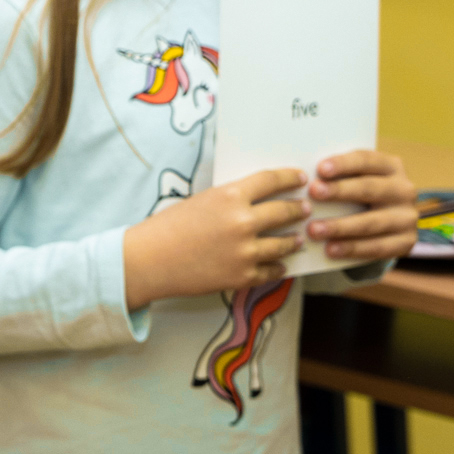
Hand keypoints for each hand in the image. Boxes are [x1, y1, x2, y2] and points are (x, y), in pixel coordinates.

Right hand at [122, 167, 309, 309]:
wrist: (149, 260)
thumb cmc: (169, 227)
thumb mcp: (201, 201)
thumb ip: (230, 200)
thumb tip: (257, 200)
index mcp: (230, 196)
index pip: (271, 180)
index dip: (290, 177)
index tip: (300, 178)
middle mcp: (243, 221)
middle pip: (285, 211)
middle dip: (297, 209)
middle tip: (304, 209)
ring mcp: (246, 251)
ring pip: (284, 244)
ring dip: (292, 240)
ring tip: (296, 239)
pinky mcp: (244, 276)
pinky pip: (272, 270)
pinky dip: (277, 267)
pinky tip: (279, 264)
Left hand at [305, 150, 416, 263]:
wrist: (385, 223)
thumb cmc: (356, 193)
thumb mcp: (352, 178)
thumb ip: (335, 175)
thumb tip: (297, 174)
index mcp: (391, 166)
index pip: (367, 160)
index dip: (344, 164)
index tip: (320, 169)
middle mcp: (404, 189)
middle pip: (370, 188)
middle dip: (340, 191)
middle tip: (313, 193)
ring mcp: (407, 217)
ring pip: (372, 222)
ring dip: (341, 226)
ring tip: (313, 230)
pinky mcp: (407, 242)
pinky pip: (378, 247)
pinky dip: (353, 248)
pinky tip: (331, 249)